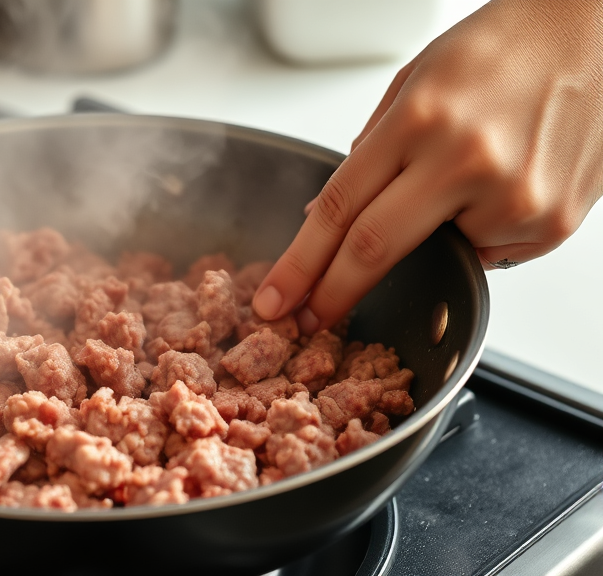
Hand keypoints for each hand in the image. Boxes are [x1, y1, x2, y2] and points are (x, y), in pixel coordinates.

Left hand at [253, 0, 602, 334]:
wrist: (594, 32)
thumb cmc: (501, 48)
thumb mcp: (413, 81)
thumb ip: (369, 152)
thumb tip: (327, 216)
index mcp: (420, 119)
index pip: (338, 210)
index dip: (298, 264)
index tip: (274, 299)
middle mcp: (466, 160)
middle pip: (373, 250)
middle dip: (330, 294)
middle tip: (304, 320)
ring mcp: (514, 196)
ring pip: (437, 253)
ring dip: (428, 237)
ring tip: (461, 178)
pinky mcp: (551, 223)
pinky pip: (488, 252)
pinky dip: (476, 232)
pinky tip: (497, 185)